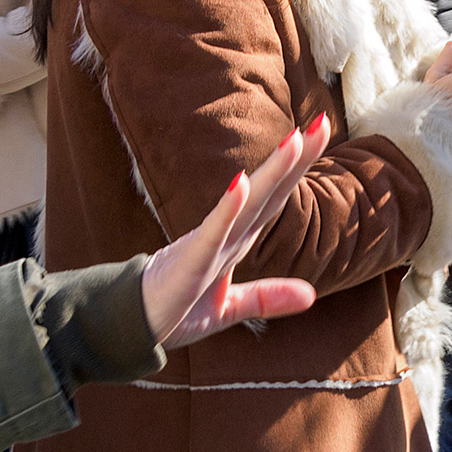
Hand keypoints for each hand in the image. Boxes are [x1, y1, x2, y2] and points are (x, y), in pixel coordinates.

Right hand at [141, 115, 329, 347]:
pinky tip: (242, 183)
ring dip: (270, 172)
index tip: (321, 131)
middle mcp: (226, 235)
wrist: (129, 328)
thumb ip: (266, 298)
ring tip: (294, 140)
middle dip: (296, 158)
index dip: (299, 166)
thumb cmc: (174, 309)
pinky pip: (211, 233)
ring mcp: (208, 246)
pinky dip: (228, 209)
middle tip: (322, 123)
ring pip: (246, 204)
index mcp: (236, 240)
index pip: (274, 197)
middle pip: (268, 192)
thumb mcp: (229, 308)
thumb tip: (312, 296)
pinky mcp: (189, 264)